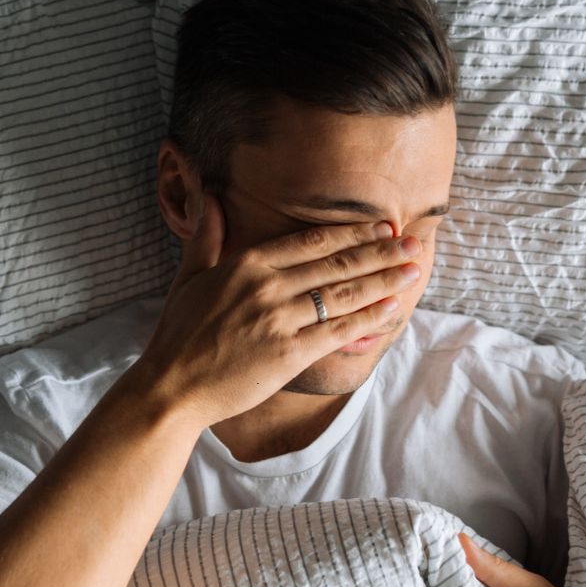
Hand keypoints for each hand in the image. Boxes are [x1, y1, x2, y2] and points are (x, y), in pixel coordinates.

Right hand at [134, 192, 422, 427]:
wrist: (171, 386)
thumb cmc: (178, 335)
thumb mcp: (189, 278)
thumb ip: (206, 239)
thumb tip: (209, 200)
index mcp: (247, 264)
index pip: (312, 241)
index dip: (352, 234)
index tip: (380, 229)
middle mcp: (268, 286)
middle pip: (337, 263)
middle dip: (382, 253)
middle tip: (414, 244)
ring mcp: (280, 320)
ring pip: (344, 293)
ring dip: (384, 280)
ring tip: (413, 270)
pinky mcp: (289, 353)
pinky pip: (338, 330)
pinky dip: (368, 317)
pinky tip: (391, 307)